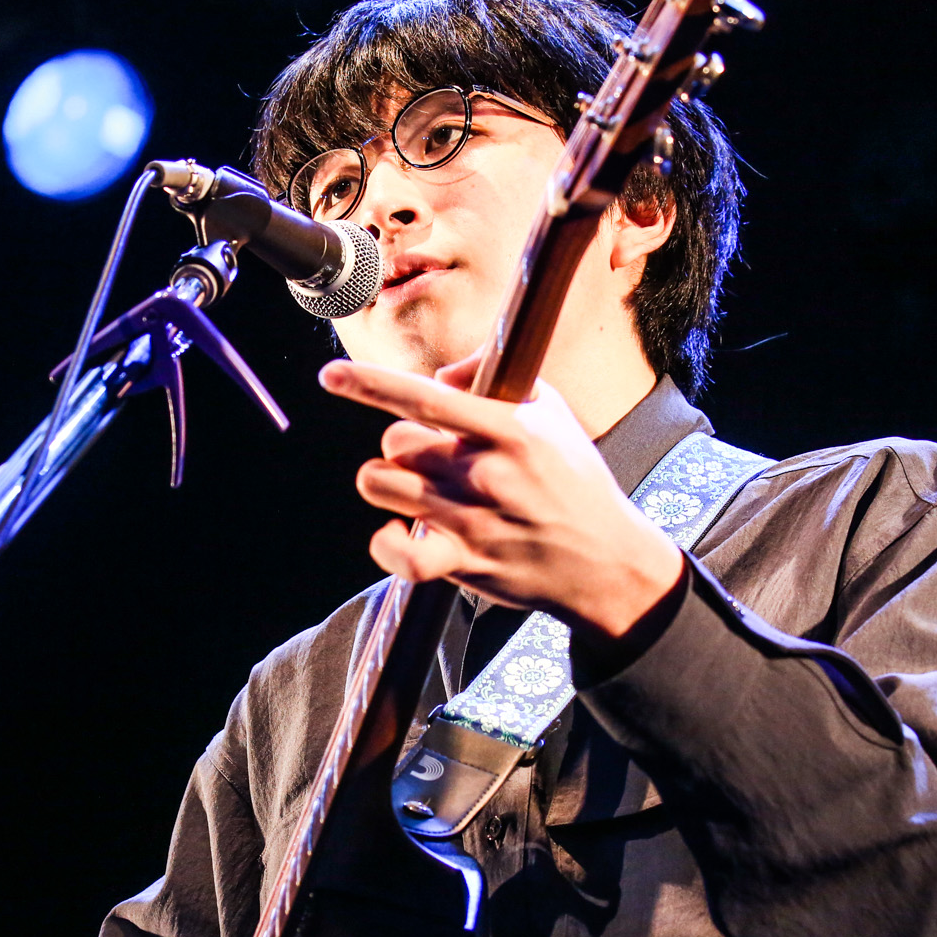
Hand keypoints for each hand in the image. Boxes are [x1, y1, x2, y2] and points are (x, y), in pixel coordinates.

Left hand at [322, 355, 684, 641]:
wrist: (605, 561)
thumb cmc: (575, 481)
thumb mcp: (552, 414)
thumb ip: (494, 378)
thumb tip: (439, 373)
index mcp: (508, 430)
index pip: (424, 398)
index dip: (368, 384)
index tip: (330, 375)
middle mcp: (484, 474)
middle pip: (395, 442)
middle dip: (402, 443)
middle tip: (431, 455)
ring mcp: (470, 521)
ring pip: (382, 486)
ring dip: (388, 482)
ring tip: (415, 486)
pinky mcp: (463, 563)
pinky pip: (398, 553)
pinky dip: (387, 542)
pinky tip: (400, 531)